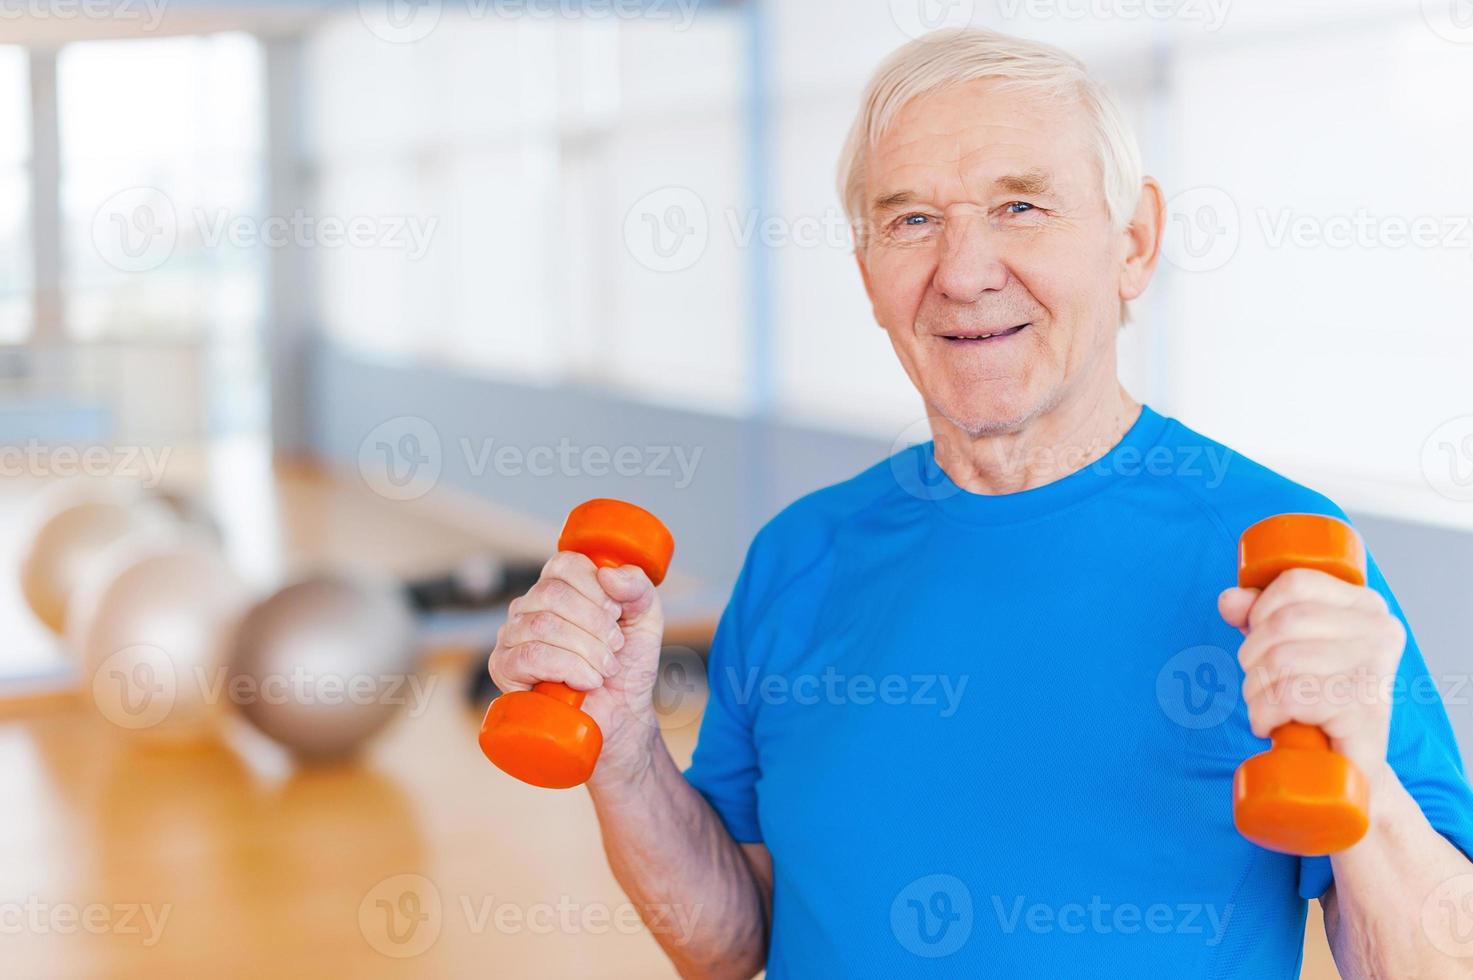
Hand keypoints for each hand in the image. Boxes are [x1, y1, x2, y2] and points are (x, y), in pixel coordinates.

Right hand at [487, 552, 665, 784]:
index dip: (596, 588)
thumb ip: (638, 588)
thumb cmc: (628, 664)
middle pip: (554, 594)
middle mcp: (529, 605)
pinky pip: (529, 656)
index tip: (617, 615)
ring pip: (543, 625)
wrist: (621, 716)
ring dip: (587, 650)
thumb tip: (609, 574)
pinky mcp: (504, 668)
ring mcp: (512, 636)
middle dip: (596, 624)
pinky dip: (568, 668)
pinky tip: (587, 681)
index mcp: (559, 585)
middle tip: (615, 648)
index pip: (565, 564)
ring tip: (605, 669)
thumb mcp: (646, 619)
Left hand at [1219, 568, 1405, 784]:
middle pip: (1284, 622)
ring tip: (1265, 707)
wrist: (1344, 770)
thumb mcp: (1284, 647)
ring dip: (1256, 690)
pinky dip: (1266, 713)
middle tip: (1258, 685)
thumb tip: (1230, 599)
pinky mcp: (1364, 711)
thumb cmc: (1314, 700)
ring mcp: (1376, 671)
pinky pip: (1293, 697)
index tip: (1257, 639)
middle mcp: (1381, 633)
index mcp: (1366, 606)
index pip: (1297, 582)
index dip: (1260, 609)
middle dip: (1252, 656)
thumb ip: (1258, 616)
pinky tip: (1270, 725)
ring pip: (1283, 660)